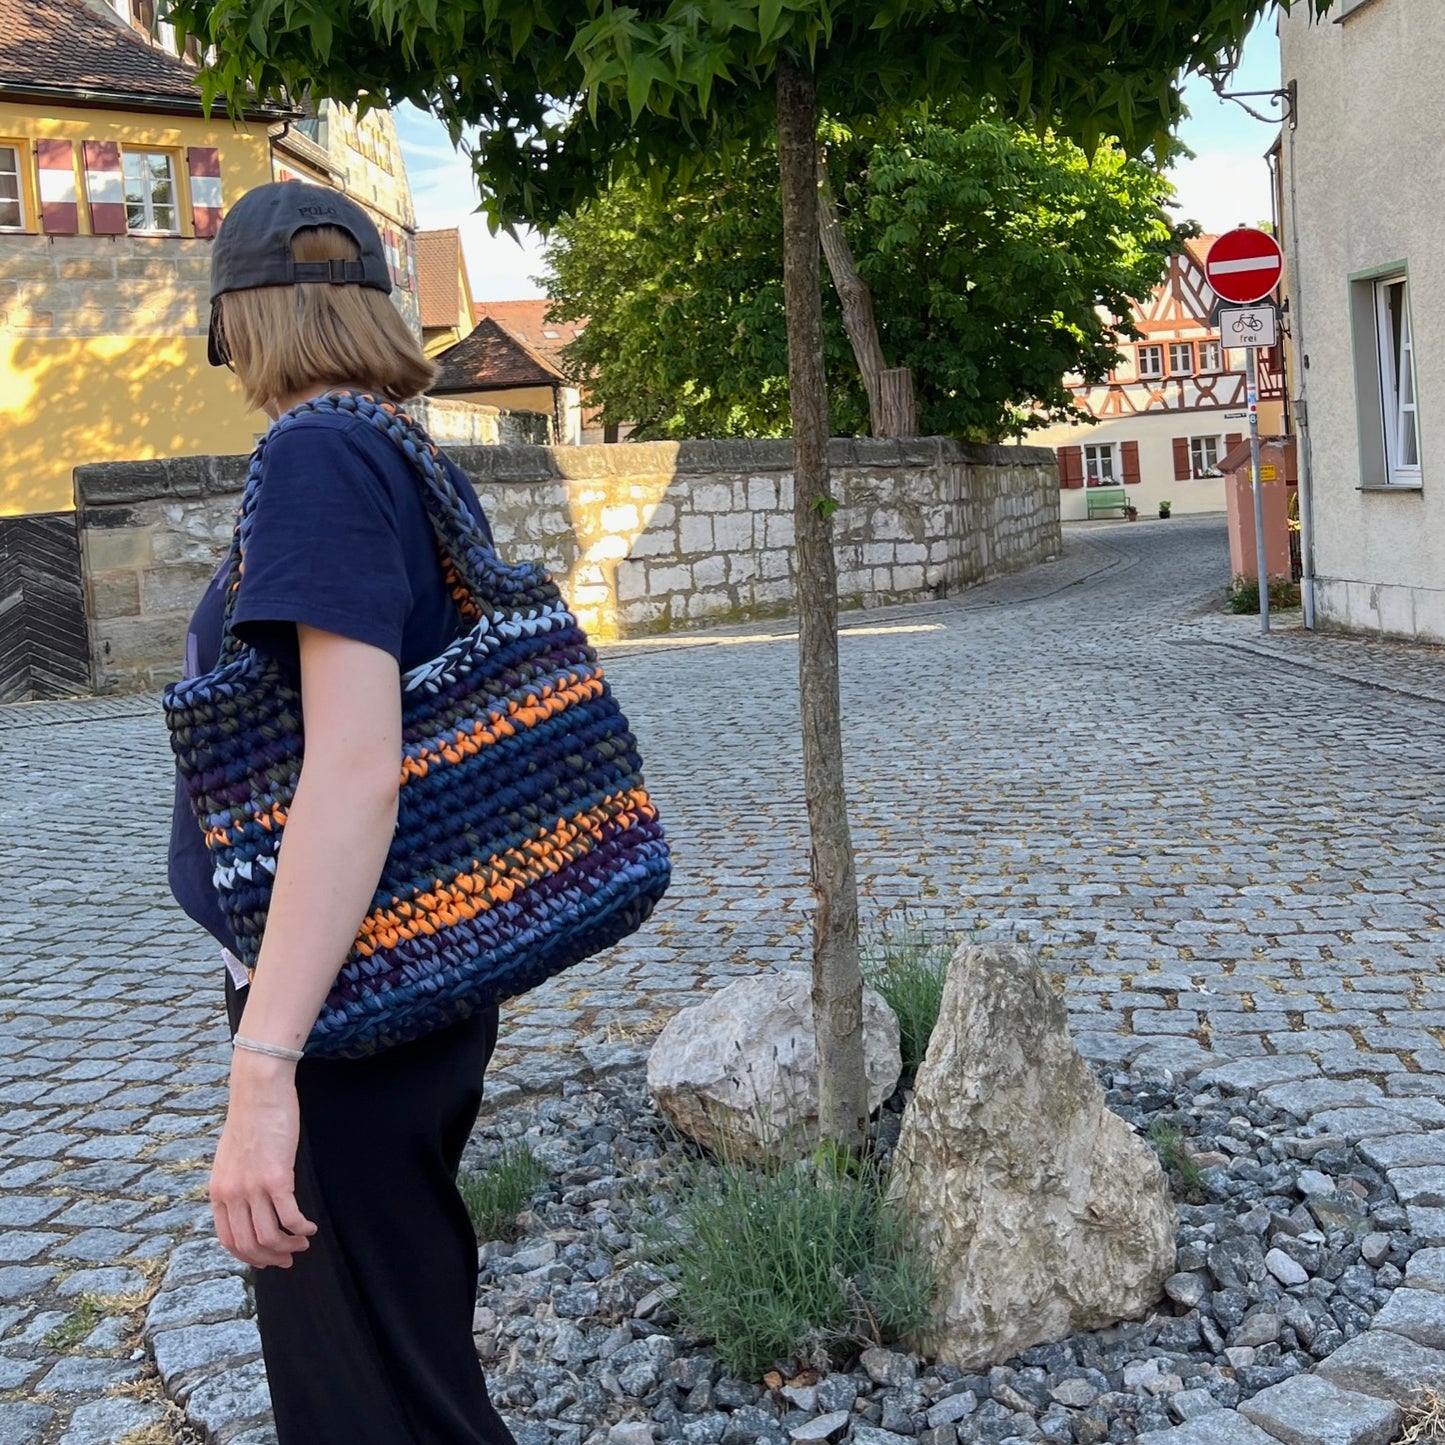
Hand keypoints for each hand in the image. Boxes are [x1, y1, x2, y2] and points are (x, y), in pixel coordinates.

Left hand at [210, 1051, 317, 1268]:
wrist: (259, 1091)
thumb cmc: (251, 1117)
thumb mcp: (232, 1157)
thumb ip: (236, 1181)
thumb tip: (250, 1202)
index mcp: (218, 1191)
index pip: (228, 1239)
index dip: (249, 1255)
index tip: (267, 1259)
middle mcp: (232, 1194)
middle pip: (249, 1244)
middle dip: (271, 1258)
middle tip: (290, 1258)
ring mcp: (253, 1188)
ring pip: (269, 1235)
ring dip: (288, 1245)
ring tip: (303, 1242)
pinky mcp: (276, 1177)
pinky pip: (290, 1216)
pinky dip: (302, 1228)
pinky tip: (311, 1227)